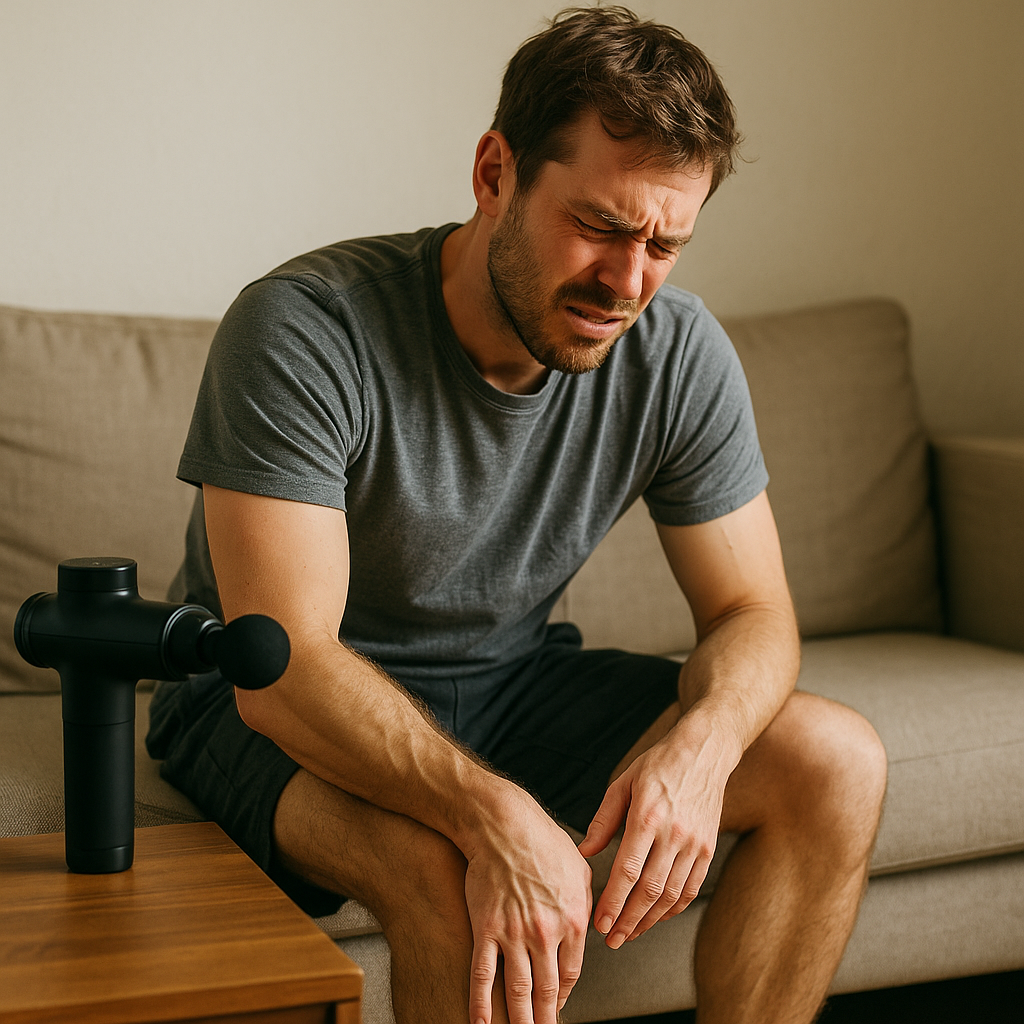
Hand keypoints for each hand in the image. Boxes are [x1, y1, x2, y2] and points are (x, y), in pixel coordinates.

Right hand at [464, 803, 592, 1023]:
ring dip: (520, 1021)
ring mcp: (514, 933)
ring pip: (518, 990)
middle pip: (547, 991)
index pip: (570, 974)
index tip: (557, 1007)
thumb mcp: (580, 869)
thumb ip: (588, 904)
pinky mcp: (486, 928)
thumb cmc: (543, 840)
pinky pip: (483, 975)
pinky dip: (482, 1005)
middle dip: (545, 1019)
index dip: (563, 996)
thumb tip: (594, 927)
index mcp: (573, 920)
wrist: (504, 824)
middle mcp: (546, 933)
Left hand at [577, 727, 728, 948]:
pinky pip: (691, 888)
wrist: (704, 752)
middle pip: (650, 890)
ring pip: (672, 895)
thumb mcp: (623, 783)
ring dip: (649, 920)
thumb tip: (584, 852)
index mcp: (648, 816)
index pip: (628, 870)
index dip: (613, 902)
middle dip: (628, 920)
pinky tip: (657, 917)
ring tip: (630, 934)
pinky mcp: (708, 848)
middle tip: (611, 940)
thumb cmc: (658, 764)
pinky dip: (674, 908)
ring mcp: (695, 843)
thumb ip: (603, 820)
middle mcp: (674, 833)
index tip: (600, 923)